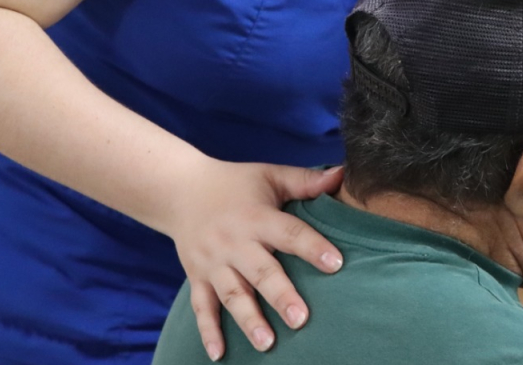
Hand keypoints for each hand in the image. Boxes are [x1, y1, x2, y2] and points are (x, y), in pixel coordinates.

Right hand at [165, 159, 344, 360]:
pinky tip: (218, 354)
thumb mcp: (269, 175)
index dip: (312, 247)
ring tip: (267, 343)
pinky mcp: (197, 277)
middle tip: (301, 319)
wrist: (180, 190)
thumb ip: (305, 181)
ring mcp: (213, 263)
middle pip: (260, 271)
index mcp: (256, 217)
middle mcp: (234, 242)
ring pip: (232, 294)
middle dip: (280, 296)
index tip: (336, 263)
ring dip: (249, 319)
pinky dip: (208, 331)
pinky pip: (201, 307)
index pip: (289, 233)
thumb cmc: (235, 183)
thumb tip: (343, 174)